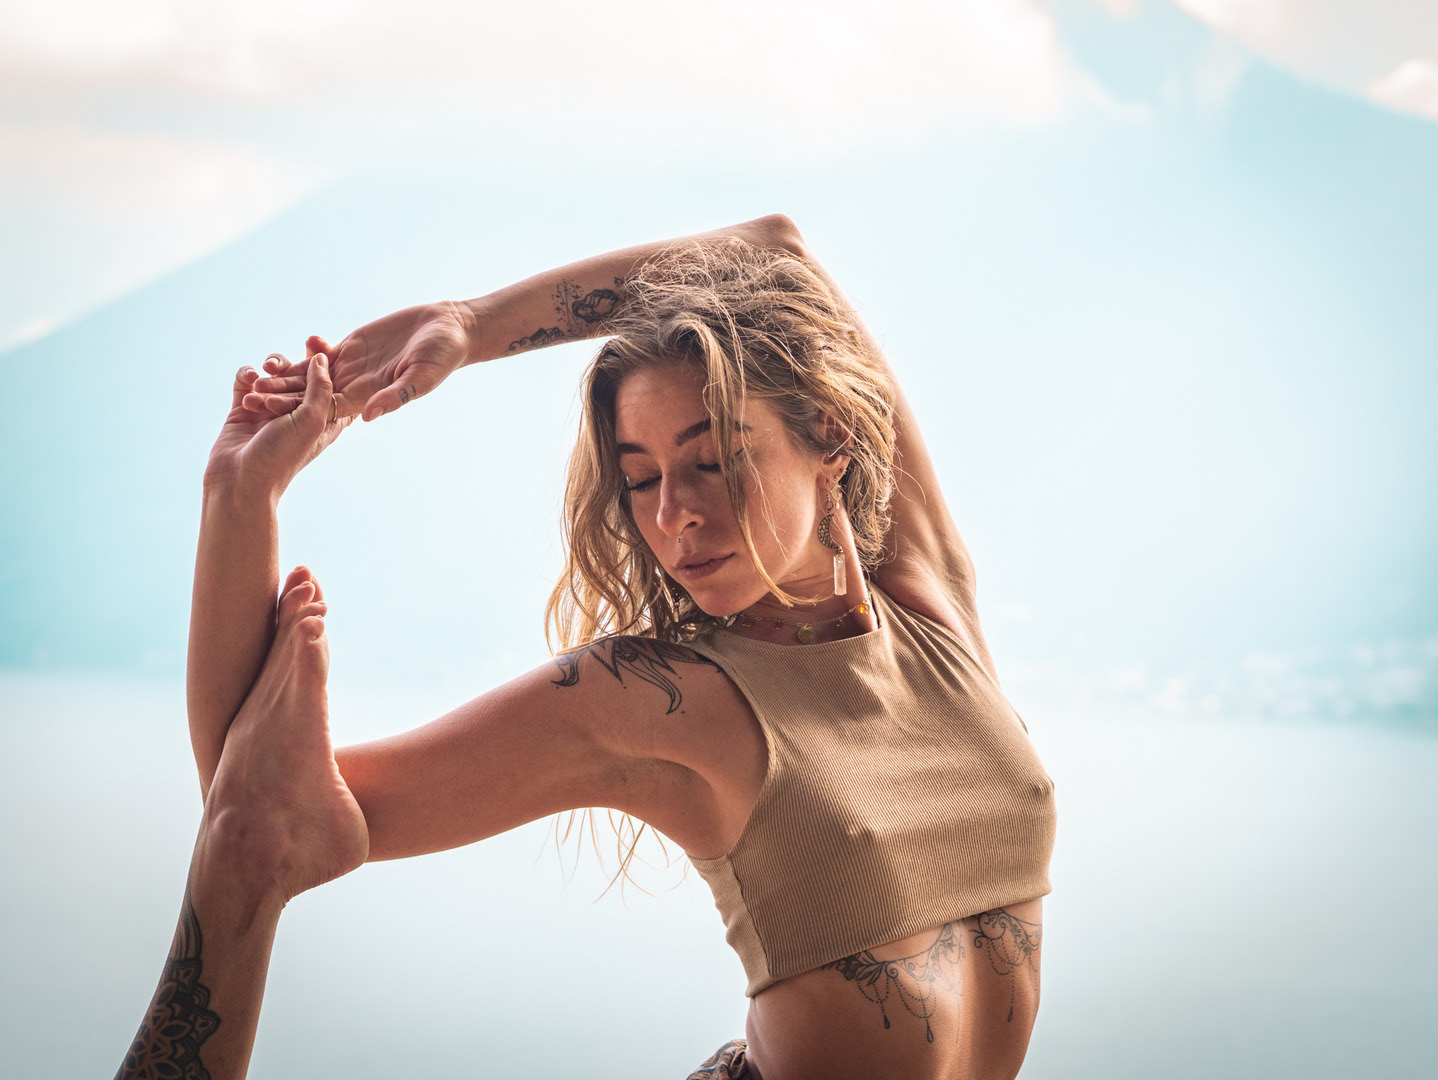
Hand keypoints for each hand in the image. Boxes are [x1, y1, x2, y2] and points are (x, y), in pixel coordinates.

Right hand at [205, 351, 350, 494]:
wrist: (241, 480)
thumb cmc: (283, 456)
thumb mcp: (312, 420)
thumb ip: (320, 387)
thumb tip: (322, 358)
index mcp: (324, 419)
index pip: (334, 385)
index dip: (332, 363)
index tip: (326, 344)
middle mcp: (298, 412)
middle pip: (304, 375)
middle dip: (303, 358)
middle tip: (308, 341)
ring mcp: (270, 409)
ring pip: (275, 374)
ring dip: (274, 367)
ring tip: (268, 371)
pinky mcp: (244, 408)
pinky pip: (247, 381)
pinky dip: (248, 374)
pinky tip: (249, 379)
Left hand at [245, 301, 473, 422]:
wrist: (449, 330)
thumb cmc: (442, 355)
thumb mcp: (421, 377)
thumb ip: (395, 396)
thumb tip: (367, 417)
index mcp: (370, 397)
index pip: (325, 408)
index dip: (295, 409)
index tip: (268, 410)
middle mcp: (358, 386)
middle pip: (311, 396)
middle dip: (281, 396)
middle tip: (248, 396)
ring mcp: (354, 368)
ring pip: (312, 376)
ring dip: (286, 377)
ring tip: (256, 374)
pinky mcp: (354, 348)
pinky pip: (323, 355)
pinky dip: (303, 355)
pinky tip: (281, 354)